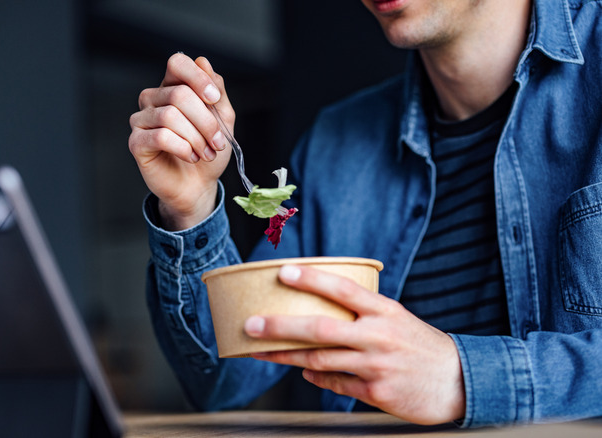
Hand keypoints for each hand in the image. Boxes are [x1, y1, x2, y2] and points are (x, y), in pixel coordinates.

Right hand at [129, 53, 233, 229]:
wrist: (197, 185)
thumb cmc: (207, 151)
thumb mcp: (223, 119)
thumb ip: (216, 91)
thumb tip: (203, 62)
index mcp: (173, 87)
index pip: (177, 63)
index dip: (197, 78)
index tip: (214, 99)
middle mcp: (153, 99)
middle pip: (179, 94)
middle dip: (206, 121)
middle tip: (218, 142)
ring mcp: (141, 120)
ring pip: (170, 116)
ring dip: (196, 137)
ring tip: (206, 153)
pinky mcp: (136, 142)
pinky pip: (160, 136)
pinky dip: (183, 148)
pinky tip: (190, 157)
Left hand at [244, 265, 465, 424]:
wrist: (458, 381)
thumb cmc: (419, 345)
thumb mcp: (396, 318)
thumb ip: (362, 312)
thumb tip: (317, 308)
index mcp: (385, 310)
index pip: (342, 289)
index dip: (311, 279)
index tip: (282, 272)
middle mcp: (379, 336)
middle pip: (320, 328)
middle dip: (280, 326)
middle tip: (250, 324)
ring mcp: (376, 365)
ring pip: (320, 359)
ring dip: (286, 356)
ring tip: (260, 351)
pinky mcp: (376, 391)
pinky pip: (335, 382)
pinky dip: (315, 377)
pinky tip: (303, 371)